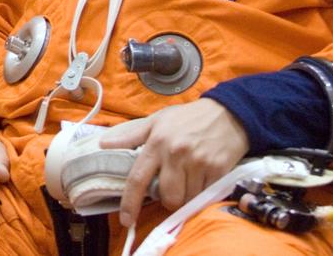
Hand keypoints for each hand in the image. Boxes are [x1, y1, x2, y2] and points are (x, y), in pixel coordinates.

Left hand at [98, 98, 247, 226]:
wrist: (228, 113)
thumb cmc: (188, 118)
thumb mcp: (157, 120)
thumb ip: (130, 135)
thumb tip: (103, 144)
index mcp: (157, 141)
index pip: (138, 178)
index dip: (130, 202)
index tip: (126, 219)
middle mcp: (176, 153)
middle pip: (166, 196)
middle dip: (167, 199)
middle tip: (172, 187)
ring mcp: (198, 162)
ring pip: (186, 199)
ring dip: (186, 196)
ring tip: (189, 179)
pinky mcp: (218, 170)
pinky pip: (205, 195)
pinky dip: (202, 192)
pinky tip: (203, 177)